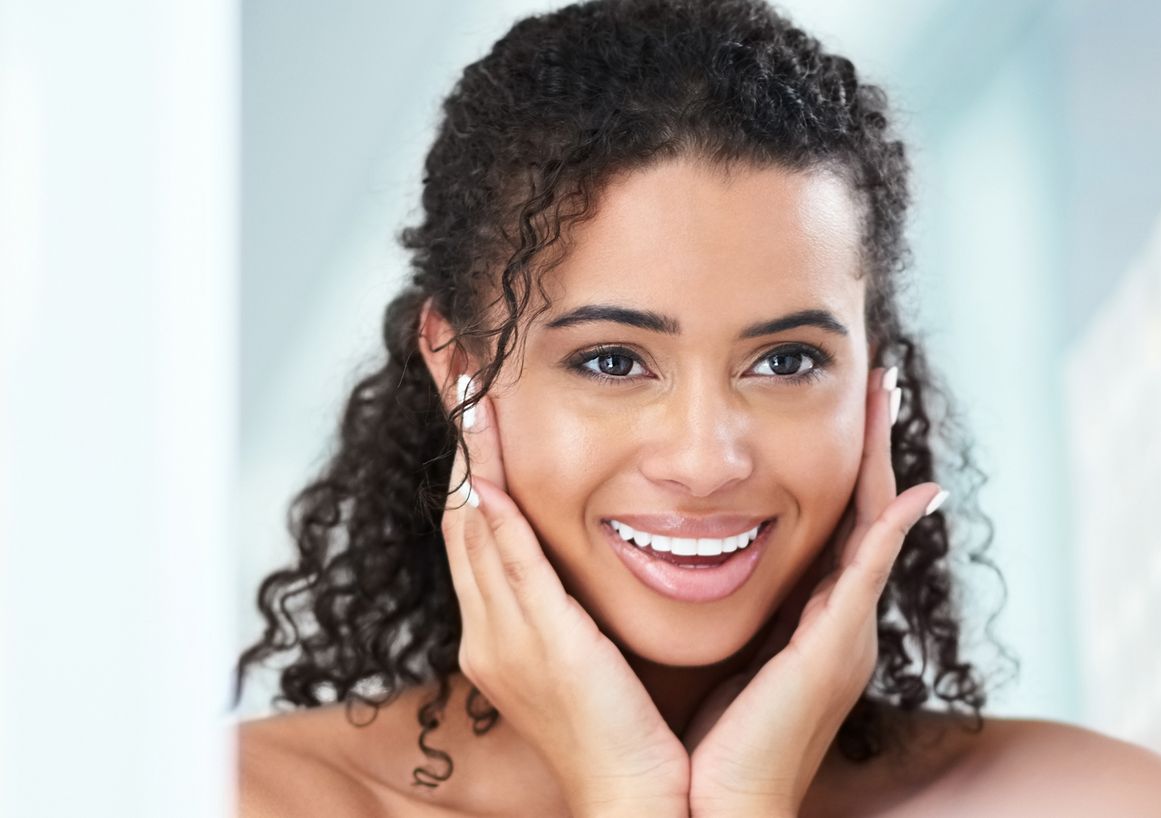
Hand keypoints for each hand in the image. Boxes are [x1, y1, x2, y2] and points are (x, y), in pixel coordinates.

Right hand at [439, 373, 688, 817]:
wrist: (639, 804)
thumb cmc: (632, 734)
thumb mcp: (596, 653)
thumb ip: (582, 600)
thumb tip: (601, 545)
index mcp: (504, 630)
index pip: (477, 521)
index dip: (469, 453)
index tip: (469, 392)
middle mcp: (490, 629)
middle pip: (460, 507)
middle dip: (455, 430)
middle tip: (449, 356)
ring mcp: (505, 638)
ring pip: (473, 524)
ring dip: (466, 447)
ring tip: (463, 380)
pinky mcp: (537, 648)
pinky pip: (505, 567)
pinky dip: (492, 511)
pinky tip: (486, 464)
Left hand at [682, 366, 947, 817]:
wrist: (720, 811)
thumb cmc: (713, 747)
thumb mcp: (729, 662)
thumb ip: (738, 615)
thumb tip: (712, 563)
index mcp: (815, 623)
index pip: (838, 525)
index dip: (846, 467)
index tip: (847, 408)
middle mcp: (841, 622)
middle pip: (866, 512)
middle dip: (874, 445)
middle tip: (879, 379)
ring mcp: (845, 635)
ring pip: (872, 527)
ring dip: (880, 460)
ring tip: (883, 397)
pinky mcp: (835, 651)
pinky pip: (865, 575)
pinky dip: (890, 528)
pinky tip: (909, 488)